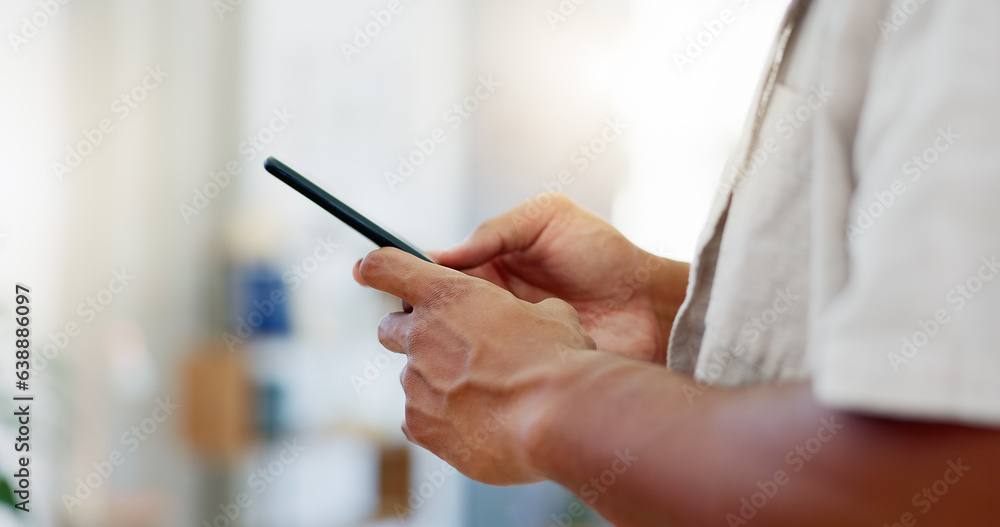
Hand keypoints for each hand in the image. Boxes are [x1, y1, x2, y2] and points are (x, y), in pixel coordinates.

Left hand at [356, 248, 596, 483]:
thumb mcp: (549, 315)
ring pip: (413, 380)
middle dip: (412, 335)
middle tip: (449, 347)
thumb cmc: (557, 359)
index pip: (386, 266)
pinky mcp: (419, 427)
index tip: (369, 270)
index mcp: (447, 295)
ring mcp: (415, 384)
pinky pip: (420, 420)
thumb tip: (532, 319)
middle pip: (389, 328)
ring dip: (439, 384)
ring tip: (485, 398)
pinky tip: (480, 425)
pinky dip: (443, 421)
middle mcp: (420, 337)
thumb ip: (521, 311)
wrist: (557, 419)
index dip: (377, 267)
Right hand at [434, 194, 687, 362]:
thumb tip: (439, 255)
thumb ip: (495, 231)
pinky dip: (479, 372)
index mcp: (492, 265)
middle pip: (441, 314)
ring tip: (452, 343)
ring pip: (459, 347)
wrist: (650, 304)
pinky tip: (478, 368)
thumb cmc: (604, 254)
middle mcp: (493, 304)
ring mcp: (506, 339)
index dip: (418, 279)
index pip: (440, 274)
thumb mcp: (546, 218)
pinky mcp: (523, 367)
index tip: (401, 286)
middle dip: (426, 319)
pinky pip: (489, 373)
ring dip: (450, 346)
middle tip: (419, 322)